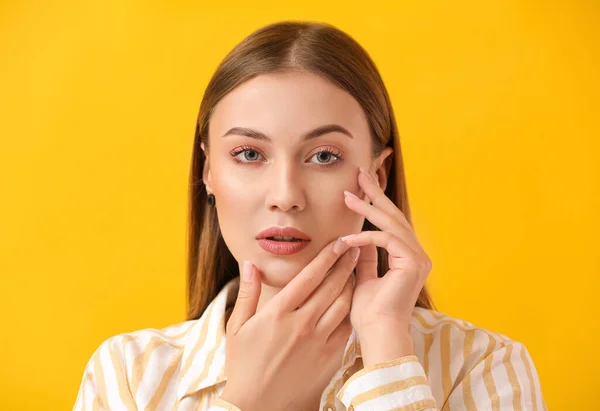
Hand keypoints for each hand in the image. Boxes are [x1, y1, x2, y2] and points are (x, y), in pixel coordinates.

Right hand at [220, 237, 359, 410]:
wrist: (257, 404)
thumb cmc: (243, 364)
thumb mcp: (236, 327)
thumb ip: (247, 293)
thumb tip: (250, 263)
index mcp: (279, 313)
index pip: (308, 277)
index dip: (326, 257)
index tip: (337, 243)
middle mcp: (302, 324)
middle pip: (330, 286)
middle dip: (344, 264)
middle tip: (353, 247)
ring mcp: (318, 341)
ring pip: (342, 305)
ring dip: (351, 284)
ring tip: (357, 269)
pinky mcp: (329, 358)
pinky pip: (345, 328)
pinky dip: (351, 311)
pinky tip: (354, 301)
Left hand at [341, 167, 432, 343]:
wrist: (377, 333)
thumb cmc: (369, 312)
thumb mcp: (363, 277)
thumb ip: (365, 257)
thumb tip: (357, 239)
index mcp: (408, 258)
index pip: (391, 224)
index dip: (375, 203)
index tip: (358, 188)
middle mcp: (417, 255)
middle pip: (394, 216)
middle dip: (375, 193)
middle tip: (360, 172)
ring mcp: (418, 258)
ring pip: (391, 224)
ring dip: (367, 207)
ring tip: (348, 194)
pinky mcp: (413, 262)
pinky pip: (386, 240)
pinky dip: (365, 236)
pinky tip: (347, 237)